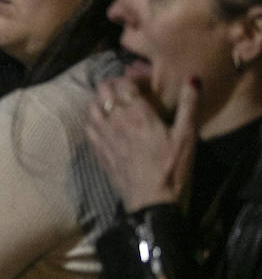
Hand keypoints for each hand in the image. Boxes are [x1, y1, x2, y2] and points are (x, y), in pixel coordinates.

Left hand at [88, 75, 197, 211]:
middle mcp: (115, 119)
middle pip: (103, 89)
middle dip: (115, 84)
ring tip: (116, 104)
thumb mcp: (187, 137)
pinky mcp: (97, 149)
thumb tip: (191, 79)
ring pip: (91, 105)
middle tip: (129, 91)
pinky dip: (93, 117)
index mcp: (137, 113)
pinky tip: (104, 122)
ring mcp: (102, 134)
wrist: (151, 200)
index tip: (145, 84)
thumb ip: (189, 106)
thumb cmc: (172, 168)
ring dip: (102, 99)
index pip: (124, 82)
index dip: (132, 78)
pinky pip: (88, 125)